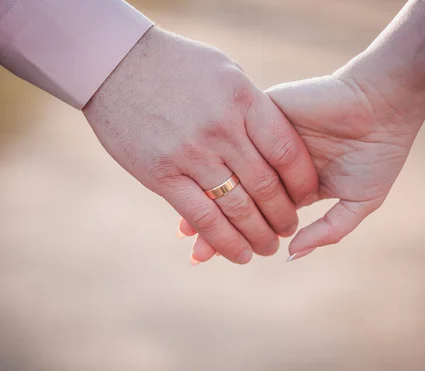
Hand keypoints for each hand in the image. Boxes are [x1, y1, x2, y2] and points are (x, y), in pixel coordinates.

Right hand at [83, 27, 316, 263]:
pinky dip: (223, 241)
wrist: (115, 63)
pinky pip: (201, 217)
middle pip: (265, 186)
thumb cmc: (175, 64)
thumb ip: (251, 107)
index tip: (309, 196)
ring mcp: (190, 154)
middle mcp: (221, 130)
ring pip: (237, 208)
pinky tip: (238, 254)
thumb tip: (273, 139)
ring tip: (267, 248)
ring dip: (257, 235)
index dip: (302, 181)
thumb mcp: (224, 72)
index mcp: (242, 101)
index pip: (286, 152)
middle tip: (288, 228)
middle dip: (283, 215)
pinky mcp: (161, 175)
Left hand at [181, 69, 424, 261]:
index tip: (209, 256)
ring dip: (207, 197)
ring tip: (186, 227)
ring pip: (226, 172)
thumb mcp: (358, 201)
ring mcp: (263, 140)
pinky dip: (214, 163)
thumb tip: (290, 255)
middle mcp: (271, 166)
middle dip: (213, 224)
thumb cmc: (378, 154)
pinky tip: (196, 184)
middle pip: (234, 197)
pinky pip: (232, 140)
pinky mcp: (262, 113)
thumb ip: (327, 230)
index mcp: (291, 187)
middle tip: (194, 250)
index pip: (255, 214)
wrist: (384, 106)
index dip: (234, 235)